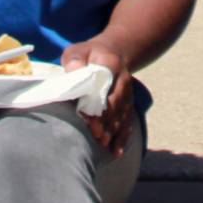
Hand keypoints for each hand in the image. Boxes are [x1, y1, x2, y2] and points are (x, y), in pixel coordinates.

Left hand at [61, 39, 134, 155]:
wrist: (112, 53)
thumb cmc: (89, 55)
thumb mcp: (78, 50)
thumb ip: (74, 59)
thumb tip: (73, 71)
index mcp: (110, 64)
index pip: (105, 84)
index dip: (97, 101)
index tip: (88, 116)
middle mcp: (123, 79)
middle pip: (115, 103)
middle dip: (106, 121)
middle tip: (97, 136)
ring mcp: (128, 93)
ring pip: (123, 114)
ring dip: (114, 131)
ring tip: (104, 144)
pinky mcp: (129, 104)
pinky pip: (128, 121)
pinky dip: (123, 137)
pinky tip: (116, 151)